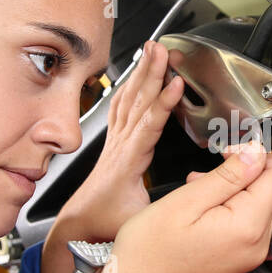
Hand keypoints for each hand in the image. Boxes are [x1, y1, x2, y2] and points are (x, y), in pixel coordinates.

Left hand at [65, 39, 183, 239]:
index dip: (164, 103)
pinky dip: (129, 86)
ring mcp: (116, 140)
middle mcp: (120, 145)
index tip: (176, 83)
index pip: (149, 126)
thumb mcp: (138, 222)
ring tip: (152, 50)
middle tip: (163, 48)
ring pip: (129, 99)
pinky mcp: (115, 141)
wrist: (80, 224)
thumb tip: (191, 201)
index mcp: (129, 161)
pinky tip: (133, 76)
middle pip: (138, 101)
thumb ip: (164, 210)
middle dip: (151, 72)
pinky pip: (121, 106)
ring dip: (141, 72)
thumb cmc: (106, 222)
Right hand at [87, 139, 271, 272]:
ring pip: (256, 205)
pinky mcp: (237, 260)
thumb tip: (256, 153)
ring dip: (230, 190)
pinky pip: (244, 223)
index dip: (255, 155)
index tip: (227, 152)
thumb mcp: (186, 201)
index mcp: (248, 226)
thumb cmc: (149, 255)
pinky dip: (226, 208)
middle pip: (269, 190)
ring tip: (195, 190)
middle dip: (241, 173)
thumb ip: (228, 175)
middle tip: (204, 174)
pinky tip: (198, 207)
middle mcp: (257, 244)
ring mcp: (249, 255)